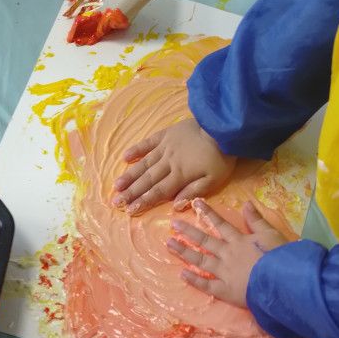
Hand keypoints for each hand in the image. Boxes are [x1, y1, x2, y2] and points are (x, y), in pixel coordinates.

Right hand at [113, 118, 235, 214]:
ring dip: (130, 175)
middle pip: (147, 180)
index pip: (158, 192)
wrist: (223, 127)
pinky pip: (148, 142)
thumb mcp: (214, 180)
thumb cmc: (221, 157)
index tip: (129, 210)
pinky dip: (137, 149)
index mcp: (180, 175)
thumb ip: (193, 192)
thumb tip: (174, 205)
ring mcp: (166, 147)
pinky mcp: (167, 134)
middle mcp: (168, 162)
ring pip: (144, 164)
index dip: (143, 201)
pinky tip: (125, 157)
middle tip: (116, 201)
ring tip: (116, 186)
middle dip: (131, 192)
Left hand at [167, 199, 285, 307]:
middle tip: (173, 224)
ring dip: (184, 252)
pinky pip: (206, 284)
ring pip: (200, 260)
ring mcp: (224, 272)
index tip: (195, 203)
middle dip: (188, 232)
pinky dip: (194, 279)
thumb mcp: (271, 233)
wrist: (281, 281)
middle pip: (205, 241)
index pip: (220, 224)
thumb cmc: (279, 256)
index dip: (208, 213)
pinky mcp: (225, 290)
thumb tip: (246, 203)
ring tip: (169, 244)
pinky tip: (182, 273)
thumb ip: (256, 220)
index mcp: (239, 240)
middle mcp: (227, 254)